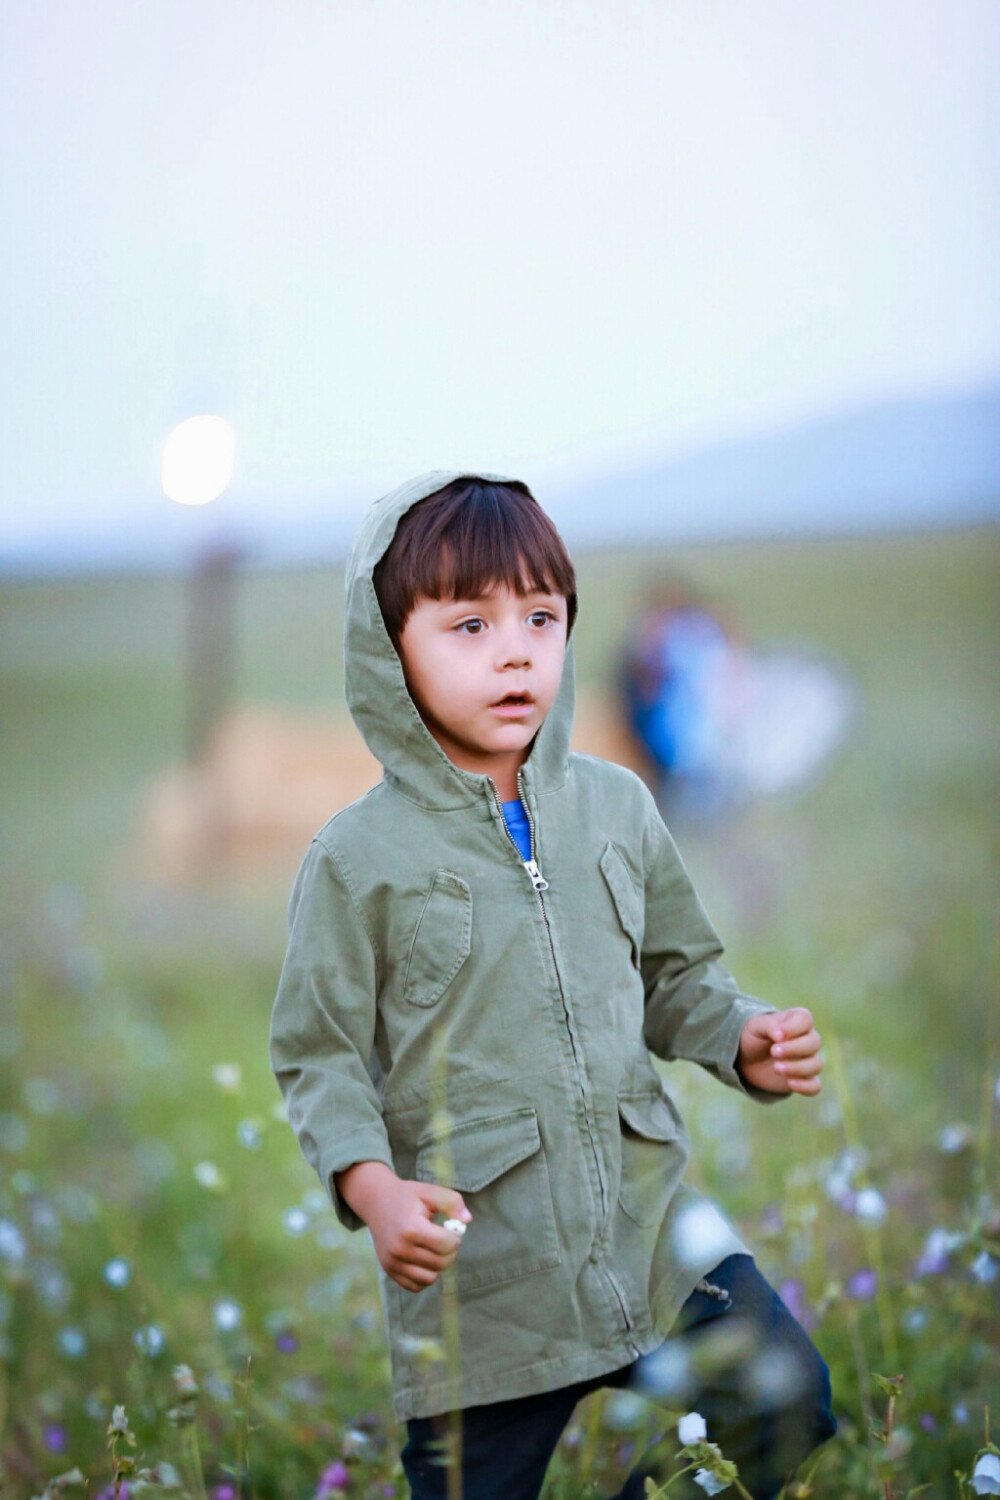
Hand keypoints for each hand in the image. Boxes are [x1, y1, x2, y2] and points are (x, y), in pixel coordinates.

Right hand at [335, 1161, 471, 1291]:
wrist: (376, 1202)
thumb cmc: (407, 1196)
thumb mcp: (430, 1191)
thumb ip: (452, 1202)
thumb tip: (467, 1220)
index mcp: (411, 1229)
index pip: (447, 1245)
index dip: (456, 1237)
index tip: (451, 1228)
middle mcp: (400, 1249)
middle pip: (441, 1263)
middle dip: (450, 1252)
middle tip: (445, 1239)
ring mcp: (393, 1263)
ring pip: (430, 1278)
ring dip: (438, 1265)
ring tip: (434, 1249)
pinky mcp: (389, 1271)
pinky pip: (415, 1285)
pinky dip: (425, 1276)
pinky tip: (424, 1259)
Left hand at [737, 1007, 823, 1095]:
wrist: (747, 1058)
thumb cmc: (754, 1036)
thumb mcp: (756, 1026)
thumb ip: (770, 1025)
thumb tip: (780, 1035)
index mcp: (796, 1021)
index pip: (805, 1019)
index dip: (793, 1027)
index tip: (777, 1036)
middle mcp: (807, 1039)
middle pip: (814, 1042)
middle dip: (794, 1048)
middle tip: (774, 1052)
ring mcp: (808, 1060)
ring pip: (816, 1064)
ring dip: (797, 1067)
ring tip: (776, 1068)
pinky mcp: (804, 1079)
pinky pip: (815, 1085)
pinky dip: (805, 1086)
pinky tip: (790, 1083)